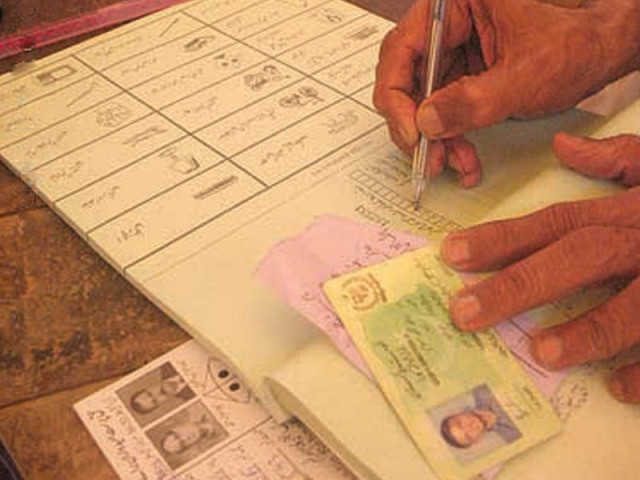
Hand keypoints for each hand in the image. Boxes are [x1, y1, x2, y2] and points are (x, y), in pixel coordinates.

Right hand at [373, 0, 639, 180]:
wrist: (598, 57)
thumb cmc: (572, 47)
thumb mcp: (523, 76)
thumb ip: (473, 101)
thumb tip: (426, 121)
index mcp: (456, 5)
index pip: (401, 49)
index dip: (397, 96)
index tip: (411, 132)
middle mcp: (446, 28)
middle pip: (404, 81)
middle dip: (417, 126)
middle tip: (428, 157)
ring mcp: (450, 56)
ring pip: (420, 105)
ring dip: (435, 141)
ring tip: (455, 163)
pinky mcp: (458, 80)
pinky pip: (439, 115)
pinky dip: (449, 140)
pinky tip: (464, 158)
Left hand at [440, 132, 639, 402]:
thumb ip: (618, 159)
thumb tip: (564, 146)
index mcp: (628, 212)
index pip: (554, 221)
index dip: (501, 237)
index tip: (452, 255)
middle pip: (576, 258)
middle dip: (517, 285)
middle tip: (464, 312)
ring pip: (635, 304)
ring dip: (588, 328)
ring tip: (541, 352)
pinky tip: (619, 387)